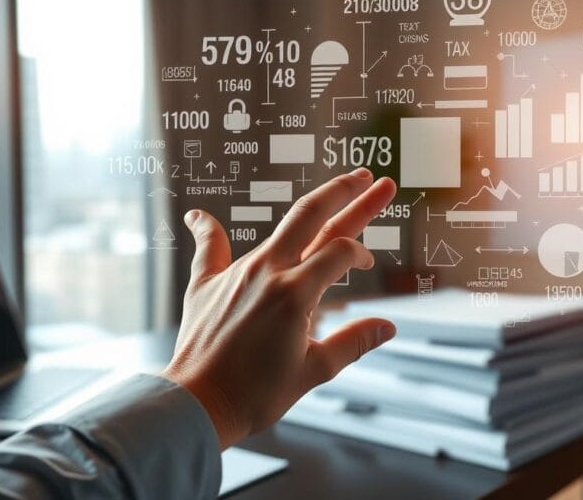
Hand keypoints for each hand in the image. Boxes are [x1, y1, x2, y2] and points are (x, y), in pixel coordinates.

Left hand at [164, 168, 397, 448]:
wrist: (198, 404)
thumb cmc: (255, 394)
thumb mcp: (314, 370)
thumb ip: (353, 342)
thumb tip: (387, 326)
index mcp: (296, 293)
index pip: (341, 252)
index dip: (360, 254)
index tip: (367, 265)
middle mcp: (266, 272)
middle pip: (312, 215)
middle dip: (346, 192)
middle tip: (371, 178)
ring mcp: (235, 273)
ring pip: (276, 233)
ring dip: (304, 217)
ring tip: (325, 202)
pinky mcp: (206, 284)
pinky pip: (208, 248)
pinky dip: (205, 228)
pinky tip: (196, 214)